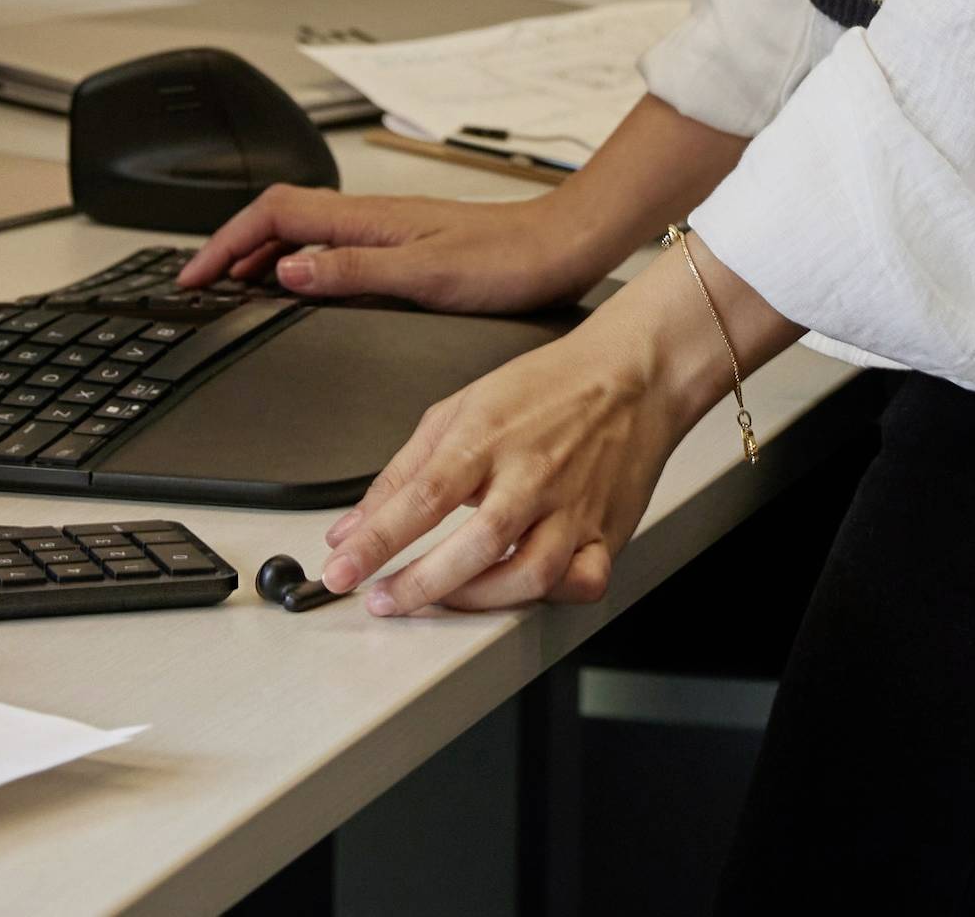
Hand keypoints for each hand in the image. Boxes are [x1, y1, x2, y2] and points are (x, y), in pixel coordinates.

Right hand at [174, 186, 588, 313]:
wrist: (562, 248)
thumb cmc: (509, 259)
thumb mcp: (425, 274)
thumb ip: (353, 271)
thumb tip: (288, 270)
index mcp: (369, 218)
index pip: (274, 214)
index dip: (226, 242)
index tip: (194, 276)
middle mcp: (372, 217)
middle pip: (279, 218)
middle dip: (232, 248)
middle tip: (202, 285)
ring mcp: (387, 229)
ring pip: (303, 232)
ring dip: (262, 255)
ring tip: (235, 289)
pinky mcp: (404, 245)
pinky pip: (330, 247)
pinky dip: (298, 264)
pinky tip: (302, 289)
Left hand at [322, 285, 701, 614]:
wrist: (634, 374)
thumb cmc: (548, 388)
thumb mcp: (460, 408)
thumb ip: (402, 472)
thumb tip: (350, 528)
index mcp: (488, 436)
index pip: (422, 495)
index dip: (376, 540)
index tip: (340, 569)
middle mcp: (532, 474)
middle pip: (476, 544)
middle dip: (420, 583)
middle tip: (383, 599)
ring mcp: (574, 506)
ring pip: (530, 574)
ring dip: (478, 600)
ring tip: (441, 600)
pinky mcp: (607, 531)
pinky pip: (584, 581)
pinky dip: (554, 598)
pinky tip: (522, 593)